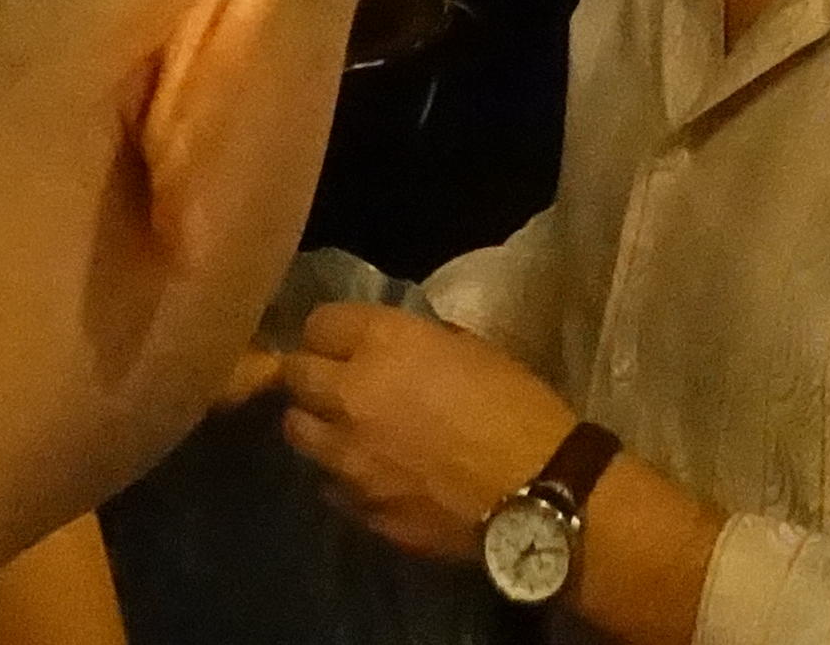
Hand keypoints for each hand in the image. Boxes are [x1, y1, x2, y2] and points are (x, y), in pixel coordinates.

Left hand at [274, 302, 580, 568]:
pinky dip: (343, 475)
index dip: (331, 330)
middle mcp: (350, 395)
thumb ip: (417, 344)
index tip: (343, 339)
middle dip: (310, 373)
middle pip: (294, 374)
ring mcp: (347, 457)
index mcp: (384, 344)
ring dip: (316, 423)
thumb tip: (395, 352)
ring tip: (342, 428)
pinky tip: (371, 474)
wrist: (535, 493)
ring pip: (297, 431)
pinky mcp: (359, 506)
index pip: (320, 322)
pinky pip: (331, 483)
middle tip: (333, 380)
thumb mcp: (470, 349)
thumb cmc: (517, 408)